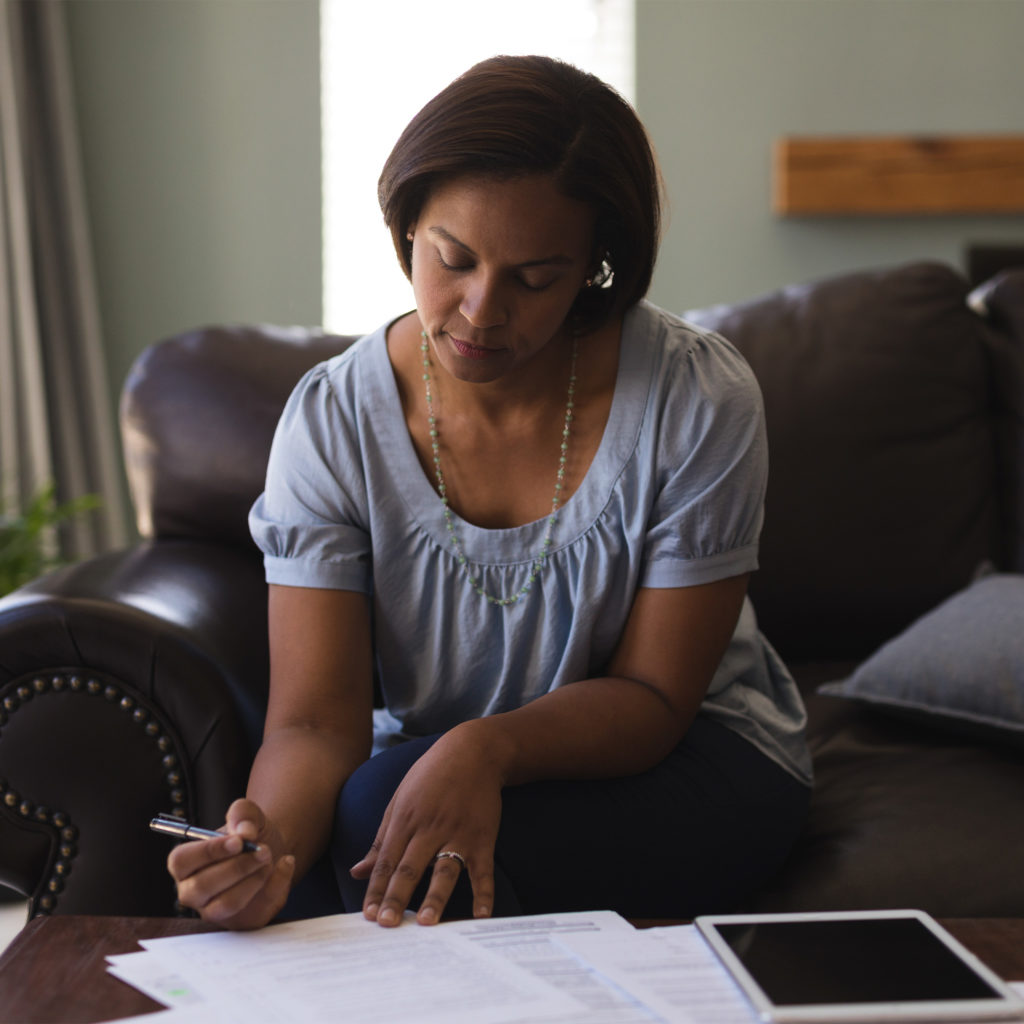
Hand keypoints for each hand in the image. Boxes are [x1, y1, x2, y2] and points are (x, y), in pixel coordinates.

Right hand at [168, 798, 294, 929]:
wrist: (272, 850)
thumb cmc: (249, 834)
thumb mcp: (247, 814)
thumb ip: (242, 814)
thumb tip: (245, 833)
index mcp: (186, 863)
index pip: (181, 861)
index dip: (208, 851)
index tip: (238, 841)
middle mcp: (193, 891)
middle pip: (202, 886)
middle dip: (237, 866)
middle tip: (263, 850)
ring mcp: (214, 911)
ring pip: (226, 904)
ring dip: (254, 879)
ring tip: (269, 858)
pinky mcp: (240, 922)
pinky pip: (256, 913)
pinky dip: (277, 885)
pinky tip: (285, 864)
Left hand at [350, 726, 501, 925]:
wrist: (474, 751)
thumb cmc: (432, 775)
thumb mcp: (400, 800)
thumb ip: (380, 839)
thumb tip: (357, 872)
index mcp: (405, 820)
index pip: (386, 861)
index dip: (376, 889)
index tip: (367, 916)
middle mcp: (429, 829)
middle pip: (410, 868)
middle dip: (397, 898)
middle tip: (386, 925)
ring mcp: (457, 834)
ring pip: (443, 870)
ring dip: (435, 897)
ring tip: (426, 922)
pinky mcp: (482, 837)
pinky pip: (483, 869)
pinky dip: (484, 893)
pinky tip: (481, 915)